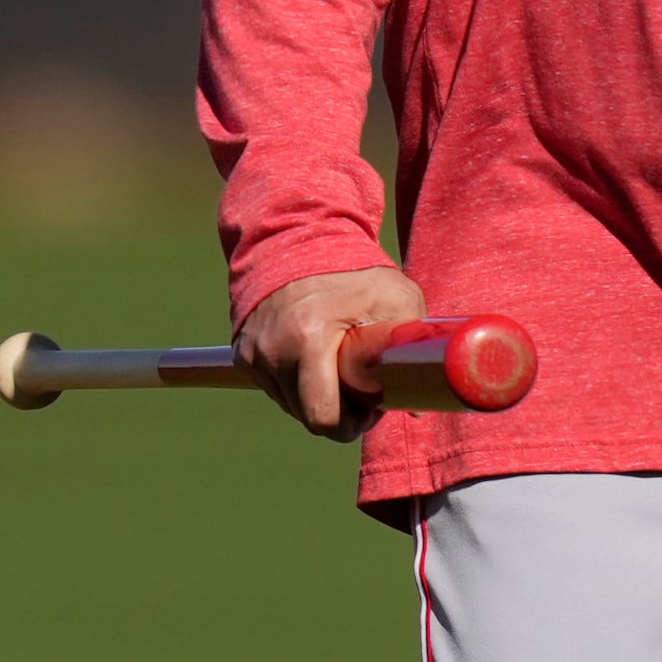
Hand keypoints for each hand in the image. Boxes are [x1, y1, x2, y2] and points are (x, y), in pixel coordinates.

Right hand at [233, 266, 426, 441]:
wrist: (301, 239)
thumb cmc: (355, 270)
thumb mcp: (396, 297)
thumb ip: (414, 344)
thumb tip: (419, 407)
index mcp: (308, 339)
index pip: (323, 417)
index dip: (352, 423)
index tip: (371, 406)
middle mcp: (272, 350)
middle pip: (305, 416)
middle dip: (336, 412)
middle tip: (360, 388)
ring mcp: (253, 352)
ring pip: (289, 404)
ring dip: (314, 396)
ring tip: (337, 364)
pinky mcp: (242, 353)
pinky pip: (273, 386)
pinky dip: (294, 381)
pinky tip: (314, 356)